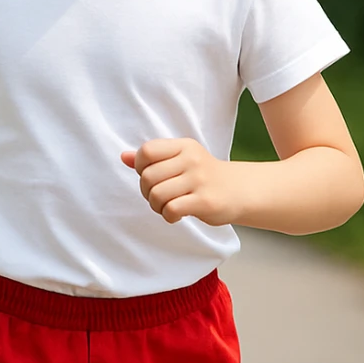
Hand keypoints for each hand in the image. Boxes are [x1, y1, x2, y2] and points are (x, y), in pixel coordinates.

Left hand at [120, 138, 235, 226]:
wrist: (240, 190)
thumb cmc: (203, 176)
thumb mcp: (180, 160)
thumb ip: (153, 158)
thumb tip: (123, 157)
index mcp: (183, 146)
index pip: (147, 150)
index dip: (140, 167)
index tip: (151, 177)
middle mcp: (191, 159)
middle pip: (148, 176)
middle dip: (146, 192)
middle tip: (158, 197)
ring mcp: (199, 180)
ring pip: (157, 194)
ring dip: (156, 206)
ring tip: (167, 206)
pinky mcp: (205, 201)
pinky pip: (171, 209)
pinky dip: (168, 216)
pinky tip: (176, 215)